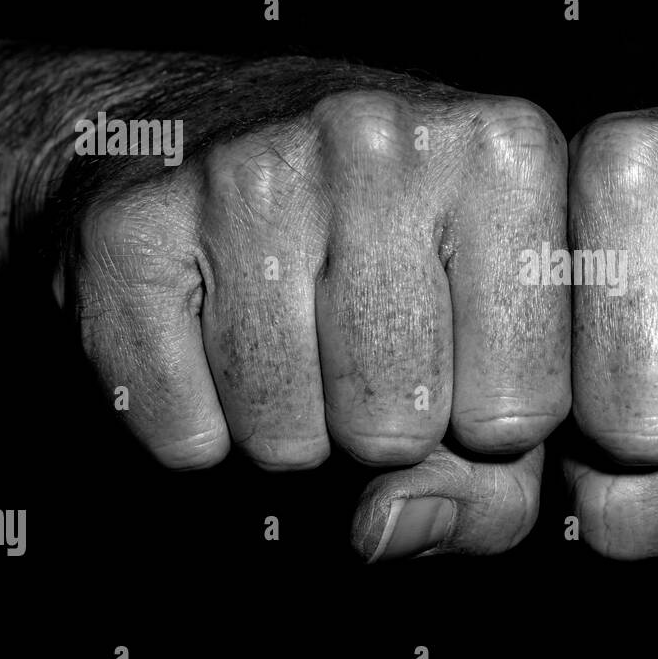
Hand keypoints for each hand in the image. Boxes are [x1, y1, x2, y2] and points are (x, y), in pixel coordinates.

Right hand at [58, 87, 568, 559]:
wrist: (202, 132)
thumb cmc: (393, 259)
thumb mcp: (492, 352)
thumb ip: (496, 489)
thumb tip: (388, 526)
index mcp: (511, 152)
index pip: (529, 408)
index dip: (488, 420)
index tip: (461, 353)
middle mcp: (384, 137)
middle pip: (400, 426)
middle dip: (382, 426)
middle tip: (358, 343)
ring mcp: (248, 168)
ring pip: (285, 438)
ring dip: (288, 426)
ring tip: (288, 333)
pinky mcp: (128, 224)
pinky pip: (184, 435)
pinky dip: (194, 423)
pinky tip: (209, 331)